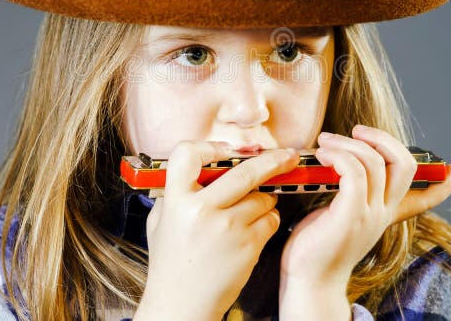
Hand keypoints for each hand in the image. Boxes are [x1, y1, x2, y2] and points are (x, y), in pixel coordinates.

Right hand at [134, 141, 299, 320]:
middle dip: (273, 160)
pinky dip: (268, 218)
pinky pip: (271, 219)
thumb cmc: (172, 261)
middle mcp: (201, 211)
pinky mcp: (248, 246)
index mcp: (175, 201)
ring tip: (253, 207)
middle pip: (245, 171)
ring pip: (263, 196)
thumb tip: (209, 161)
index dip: (210, 146)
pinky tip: (254, 228)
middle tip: (289, 155)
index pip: (188, 153)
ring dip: (265, 197)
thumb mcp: (161, 220)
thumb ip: (178, 190)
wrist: (182, 304)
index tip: (228, 150)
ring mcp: (227, 229)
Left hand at [279, 125, 450, 312]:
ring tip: (325, 143)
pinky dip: (338, 156)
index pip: (425, 198)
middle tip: (355, 131)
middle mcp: (383, 213)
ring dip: (348, 143)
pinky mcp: (351, 215)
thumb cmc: (317, 245)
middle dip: (383, 137)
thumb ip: (347, 196)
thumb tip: (337, 171)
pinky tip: (323, 156)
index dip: (444, 184)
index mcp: (384, 213)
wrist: (309, 281)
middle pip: (405, 164)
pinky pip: (355, 172)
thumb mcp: (340, 216)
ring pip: (375, 161)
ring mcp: (370, 214)